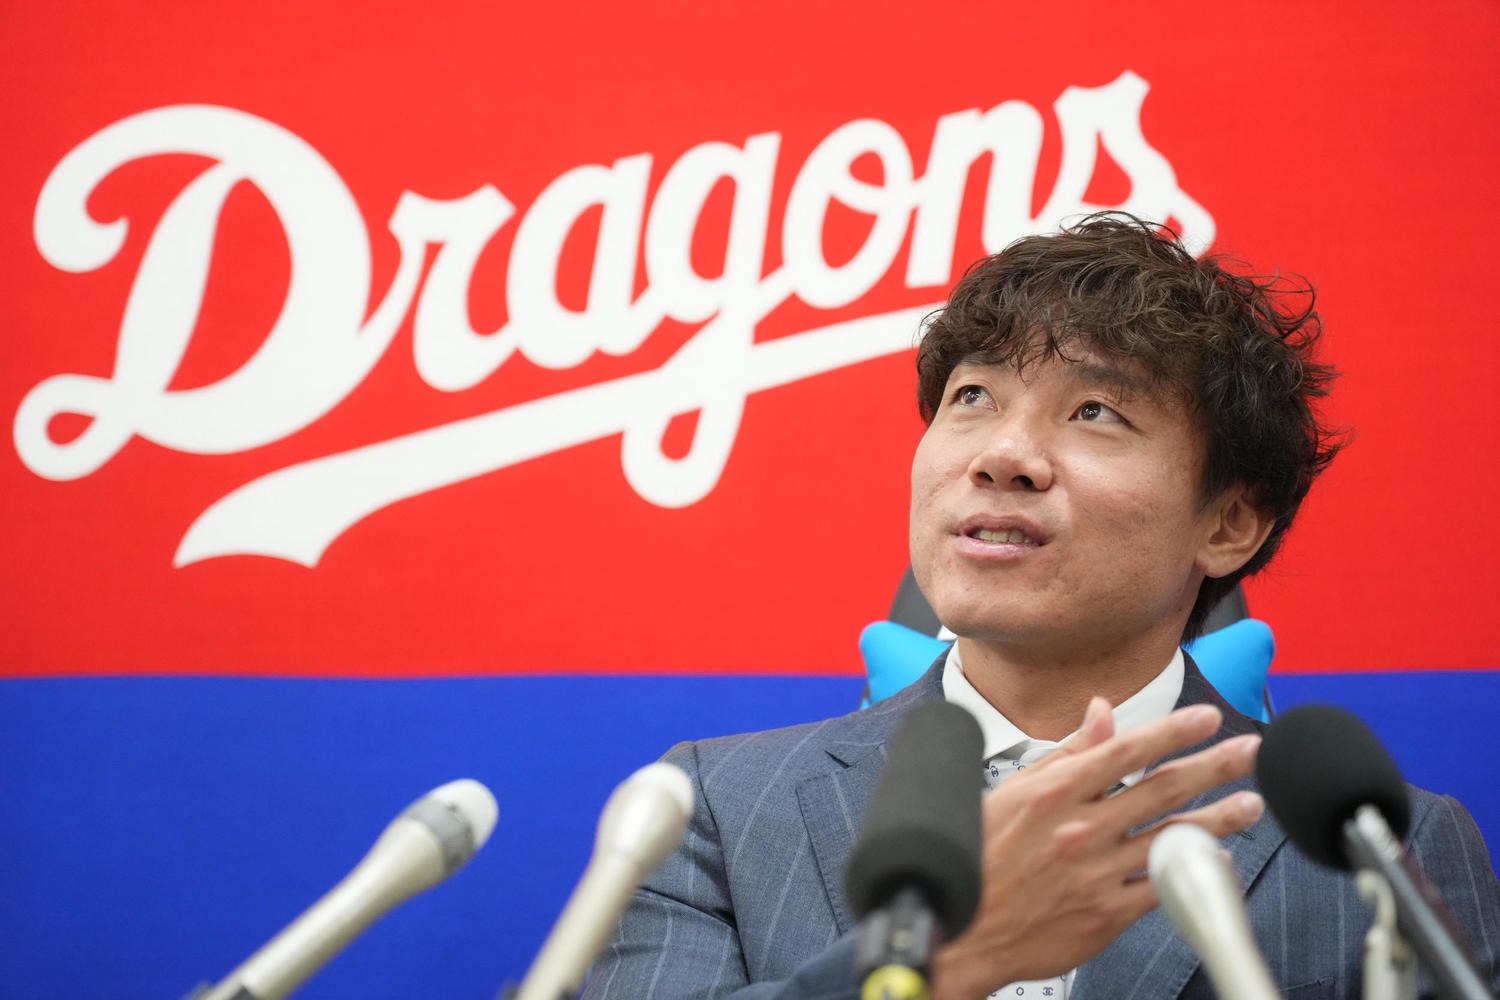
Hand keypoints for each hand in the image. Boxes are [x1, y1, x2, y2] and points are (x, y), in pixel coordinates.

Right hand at [930, 698, 1263, 999]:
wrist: (960, 929)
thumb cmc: (978, 856)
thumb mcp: (1012, 791)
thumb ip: (1065, 753)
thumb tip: (1101, 713)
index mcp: (1054, 792)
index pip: (1127, 750)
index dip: (1173, 731)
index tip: (1206, 719)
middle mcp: (1081, 829)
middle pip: (1162, 788)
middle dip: (1214, 766)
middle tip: (1249, 751)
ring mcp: (1096, 873)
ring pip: (1171, 837)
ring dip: (1219, 818)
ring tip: (1250, 803)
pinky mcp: (1105, 914)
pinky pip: (1161, 888)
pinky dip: (1192, 871)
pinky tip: (1217, 860)